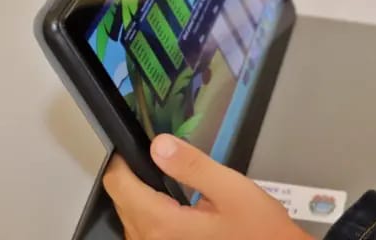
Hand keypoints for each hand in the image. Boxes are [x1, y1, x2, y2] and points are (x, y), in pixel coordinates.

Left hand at [102, 134, 312, 239]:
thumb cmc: (257, 227)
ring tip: (166, 177)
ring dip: (140, 195)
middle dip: (134, 176)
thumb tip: (158, 145)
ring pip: (129, 218)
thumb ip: (192, 166)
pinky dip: (149, 213)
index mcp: (163, 224)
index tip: (138, 145)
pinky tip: (173, 205)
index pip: (119, 186)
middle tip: (161, 157)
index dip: (122, 161)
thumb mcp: (231, 189)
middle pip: (121, 201)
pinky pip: (143, 231)